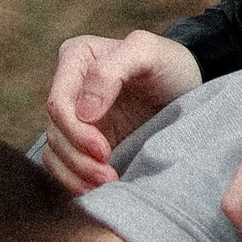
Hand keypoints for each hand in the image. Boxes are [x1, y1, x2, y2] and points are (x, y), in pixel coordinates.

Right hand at [40, 31, 201, 193]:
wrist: (187, 88)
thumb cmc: (169, 64)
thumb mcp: (149, 52)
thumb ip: (111, 69)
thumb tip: (83, 111)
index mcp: (75, 58)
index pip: (58, 103)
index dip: (76, 132)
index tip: (105, 152)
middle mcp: (69, 86)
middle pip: (56, 131)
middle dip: (79, 159)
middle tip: (108, 177)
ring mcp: (74, 116)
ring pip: (55, 151)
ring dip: (76, 174)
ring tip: (107, 184)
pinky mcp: (81, 140)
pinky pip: (61, 164)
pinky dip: (73, 180)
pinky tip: (95, 189)